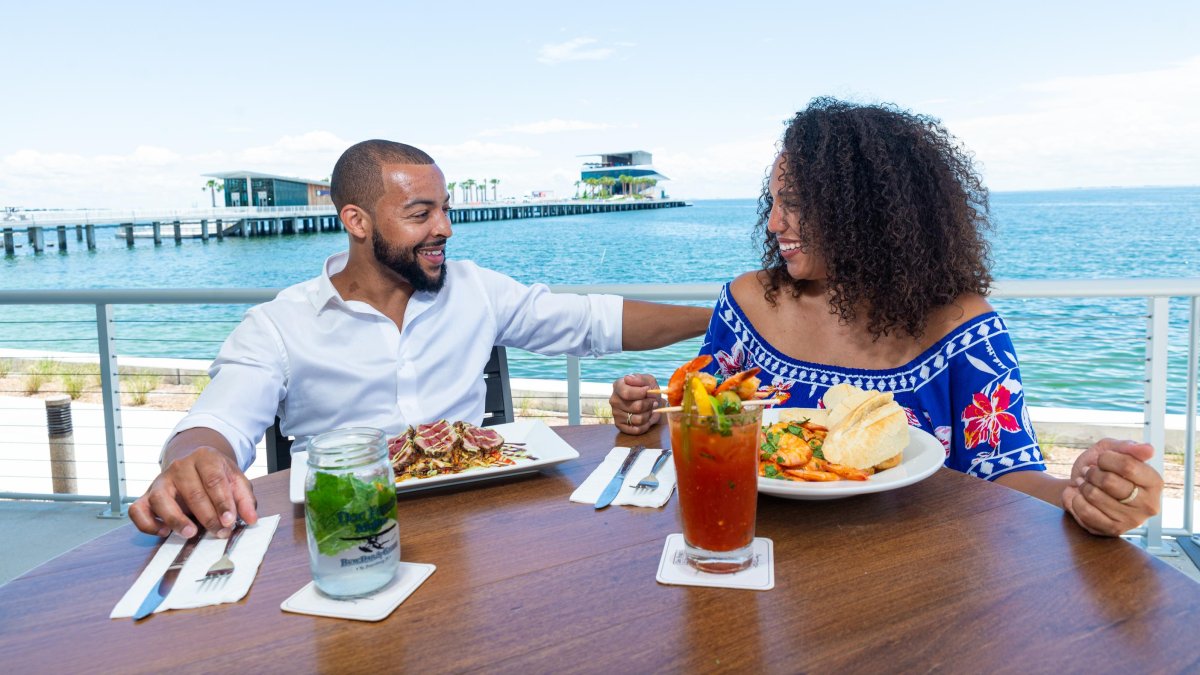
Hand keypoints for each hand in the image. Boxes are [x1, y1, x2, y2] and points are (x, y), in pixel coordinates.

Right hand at [128, 447, 258, 538]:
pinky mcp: (146, 495)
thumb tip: (252, 519)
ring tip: (191, 533)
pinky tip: (164, 531)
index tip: (230, 521)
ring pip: (161, 499)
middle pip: (192, 492)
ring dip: (176, 519)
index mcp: (204, 458)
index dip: (223, 503)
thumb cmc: (216, 475)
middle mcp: (180, 466)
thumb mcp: (235, 479)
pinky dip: (148, 524)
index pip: (214, 480)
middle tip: (220, 532)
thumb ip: (245, 499)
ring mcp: (160, 480)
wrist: (193, 464)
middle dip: (208, 516)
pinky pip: (138, 510)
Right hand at [611, 373, 663, 434]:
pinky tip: (648, 419)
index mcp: (618, 386)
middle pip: (636, 407)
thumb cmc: (648, 389)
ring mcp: (615, 413)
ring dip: (649, 415)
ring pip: (638, 419)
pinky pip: (636, 430)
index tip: (649, 391)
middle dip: (649, 405)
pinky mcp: (620, 425)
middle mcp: (614, 400)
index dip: (642, 394)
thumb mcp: (648, 380)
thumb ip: (640, 379)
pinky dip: (646, 425)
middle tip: (654, 402)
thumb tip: (628, 379)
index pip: (627, 393)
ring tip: (651, 410)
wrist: (649, 401)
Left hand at [1061, 438, 1161, 536]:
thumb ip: (1128, 447)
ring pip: (1095, 496)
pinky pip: (1086, 512)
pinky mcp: (1113, 530)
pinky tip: (1079, 496)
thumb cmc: (1100, 467)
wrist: (1080, 486)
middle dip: (1092, 473)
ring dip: (1082, 486)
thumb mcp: (1111, 450)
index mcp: (1154, 482)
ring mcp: (1132, 520)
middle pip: (1109, 481)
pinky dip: (1076, 499)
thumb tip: (1149, 449)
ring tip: (1084, 483)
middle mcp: (1148, 504)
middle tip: (1089, 472)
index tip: (1100, 459)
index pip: (1128, 466)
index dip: (1106, 459)